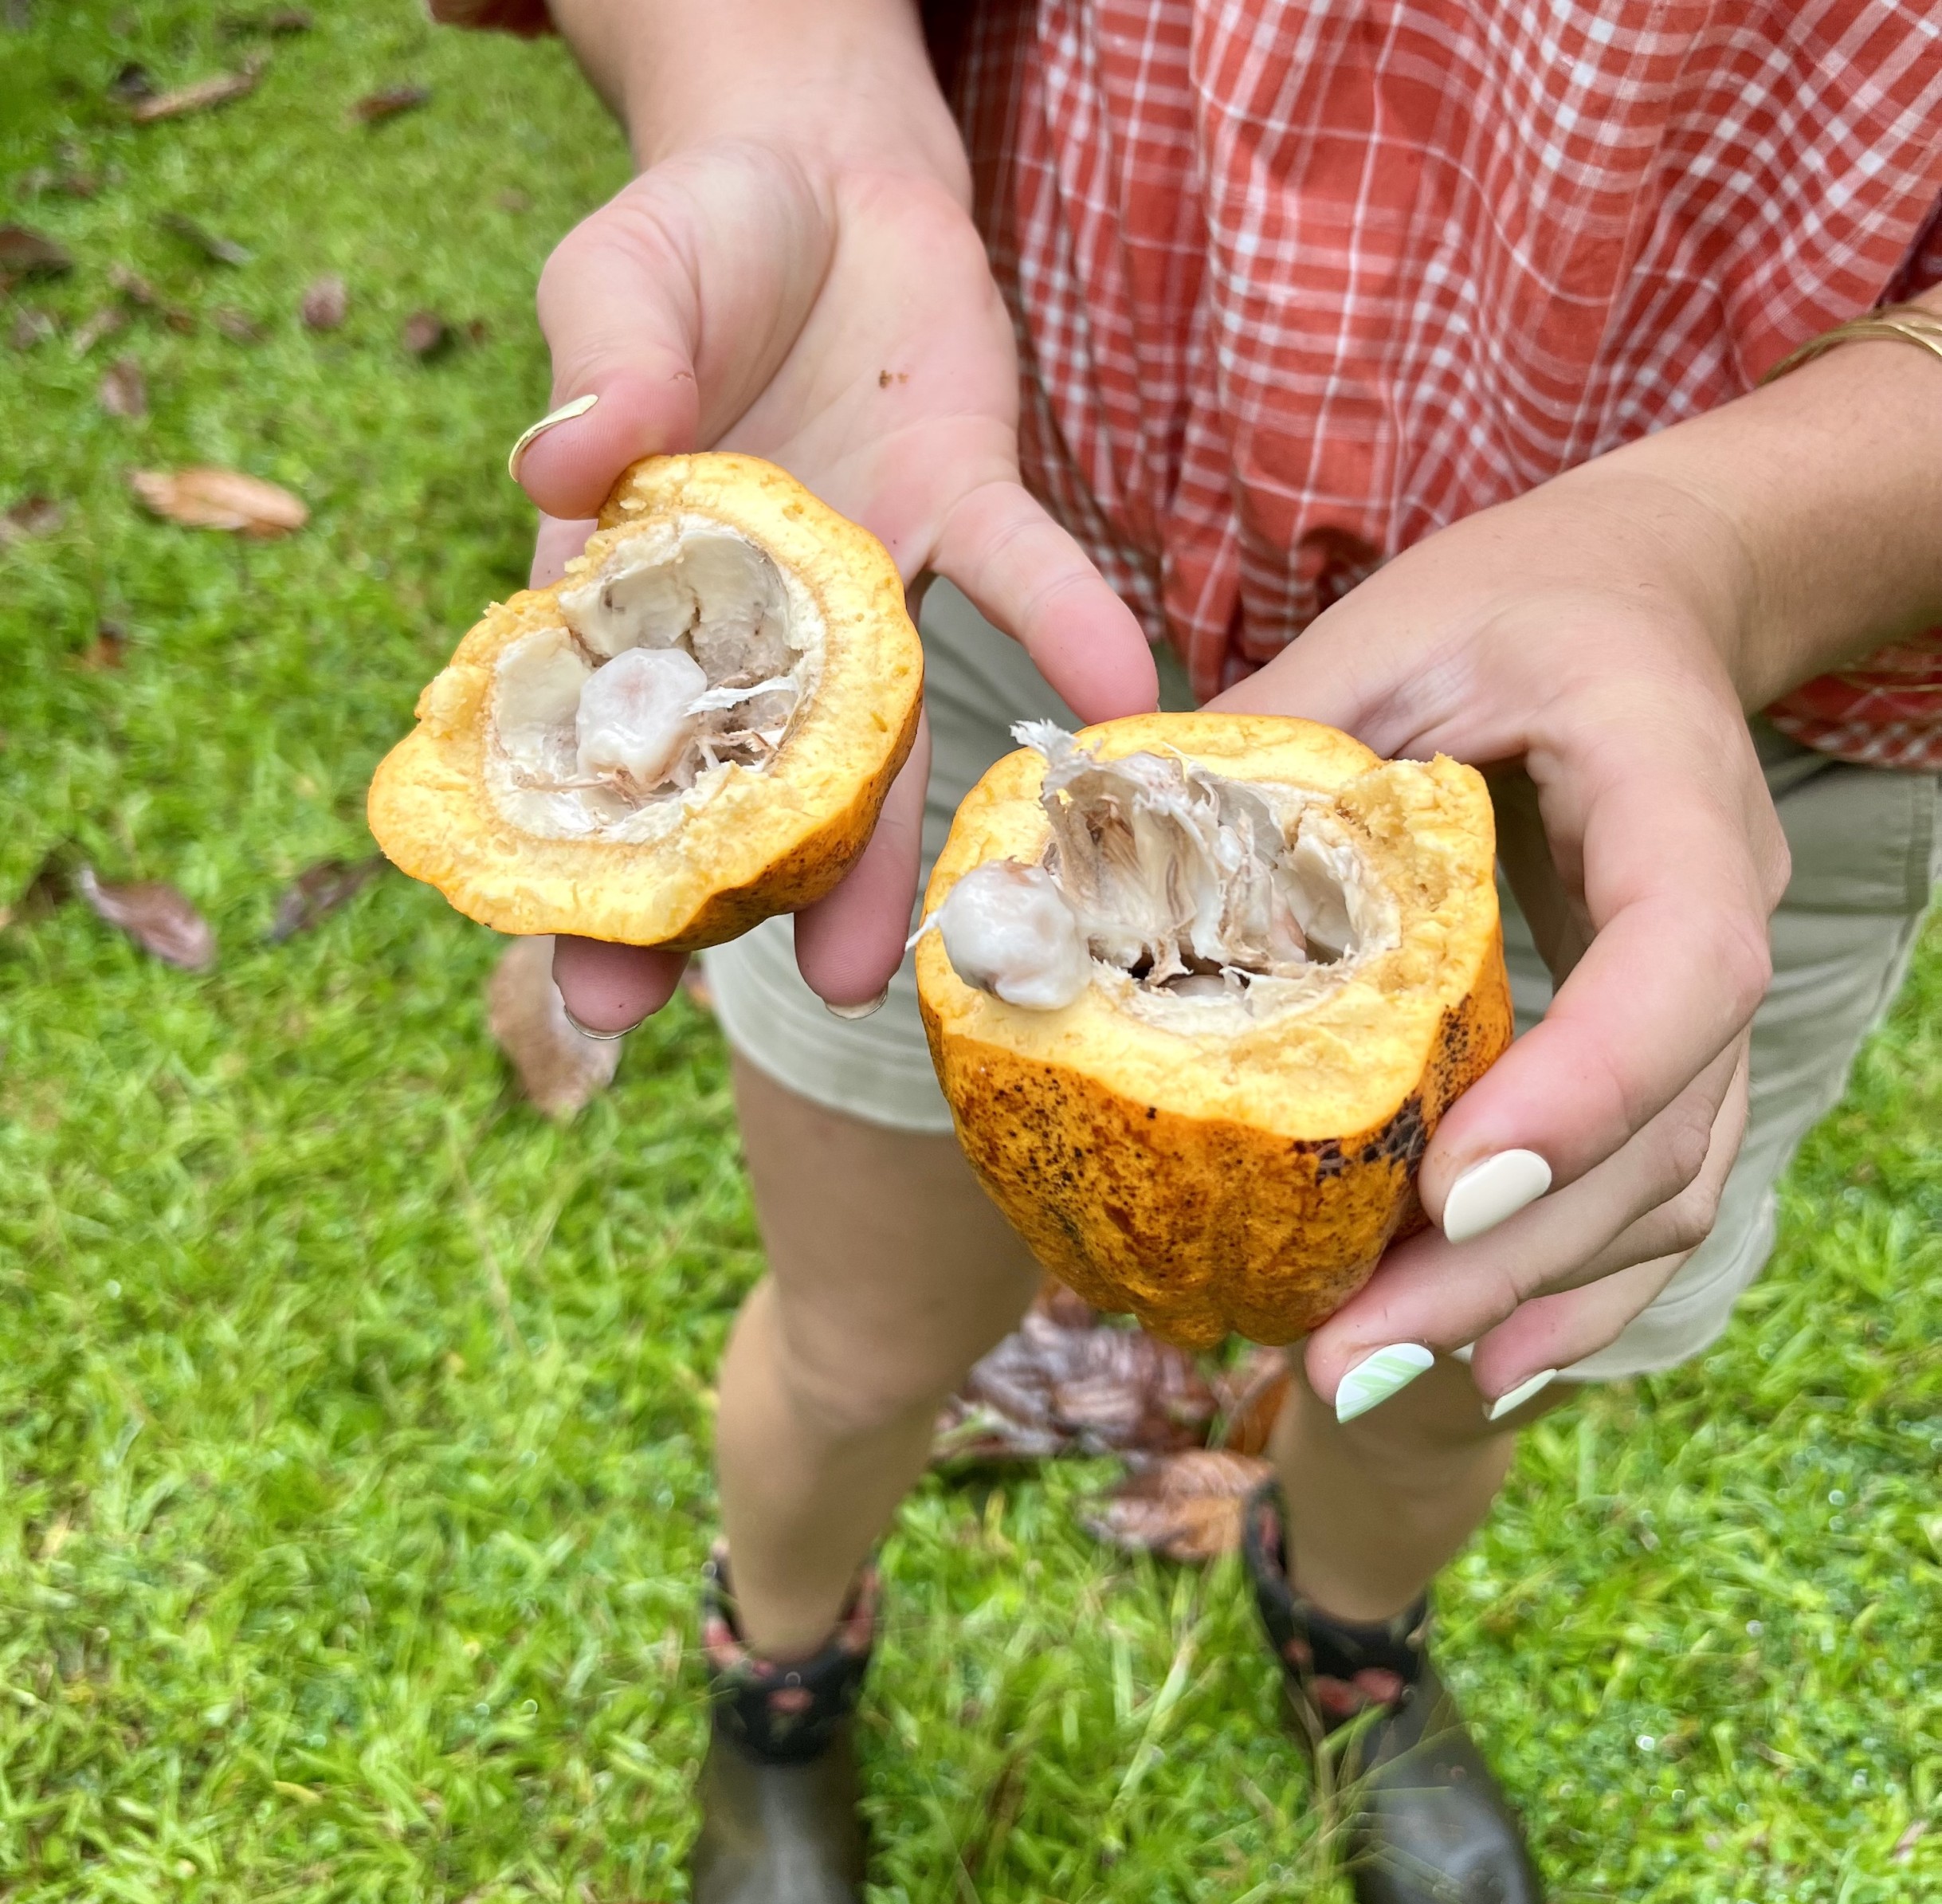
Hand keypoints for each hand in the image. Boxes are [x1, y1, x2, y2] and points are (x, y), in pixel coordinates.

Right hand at [519, 117, 1154, 1031]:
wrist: (826, 173)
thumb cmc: (691, 236)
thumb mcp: (619, 280)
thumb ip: (602, 369)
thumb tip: (562, 466)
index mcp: (636, 578)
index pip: (601, 735)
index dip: (590, 858)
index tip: (585, 973)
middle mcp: (758, 617)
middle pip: (739, 777)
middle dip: (721, 892)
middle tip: (704, 1007)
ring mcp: (870, 582)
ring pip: (878, 735)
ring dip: (879, 848)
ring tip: (874, 971)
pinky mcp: (968, 512)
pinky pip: (1026, 579)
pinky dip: (1071, 630)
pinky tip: (1117, 702)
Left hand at [1220, 465, 1789, 1407]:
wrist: (1639, 603)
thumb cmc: (1508, 607)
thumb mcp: (1384, 637)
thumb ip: (1262, 742)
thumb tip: (1079, 861)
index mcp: (1673, 797)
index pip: (1678, 964)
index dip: (1579, 1091)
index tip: (1448, 1185)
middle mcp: (1718, 915)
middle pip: (1666, 1133)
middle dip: (1508, 1263)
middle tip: (1345, 1351)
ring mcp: (1704, 1000)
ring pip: (1666, 1191)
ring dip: (1526, 1303)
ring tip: (1363, 1374)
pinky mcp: (1661, 1050)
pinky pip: (1648, 1194)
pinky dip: (1563, 1288)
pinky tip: (1461, 1355)